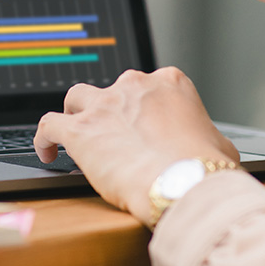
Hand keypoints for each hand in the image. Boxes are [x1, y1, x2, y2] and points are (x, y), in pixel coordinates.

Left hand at [33, 67, 239, 224]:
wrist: (182, 182)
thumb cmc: (204, 167)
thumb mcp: (220, 145)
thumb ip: (210, 138)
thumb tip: (214, 149)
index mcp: (170, 83)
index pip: (149, 87)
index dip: (143, 109)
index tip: (143, 129)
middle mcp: (134, 86)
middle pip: (114, 90)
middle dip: (113, 111)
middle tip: (116, 137)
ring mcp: (104, 105)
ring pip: (77, 97)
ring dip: (75, 113)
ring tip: (76, 133)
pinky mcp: (80, 130)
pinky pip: (48, 124)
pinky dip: (44, 138)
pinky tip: (47, 152)